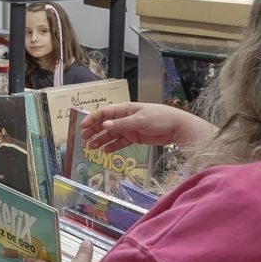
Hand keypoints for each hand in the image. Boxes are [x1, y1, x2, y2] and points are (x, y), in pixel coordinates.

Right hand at [81, 102, 214, 151]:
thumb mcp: (140, 120)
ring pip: (111, 134)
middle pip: (106, 124)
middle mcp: (125, 118)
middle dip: (94, 131)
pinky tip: (105, 151)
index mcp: (125, 110)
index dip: (93, 118)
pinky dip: (113, 146)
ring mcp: (130, 128)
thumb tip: (104, 125)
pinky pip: (121, 142)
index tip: (83, 126)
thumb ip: (122, 124)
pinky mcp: (135, 138)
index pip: (105, 113)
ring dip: (101, 140)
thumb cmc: (159, 118)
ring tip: (91, 148)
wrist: (177, 127)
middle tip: (84, 139)